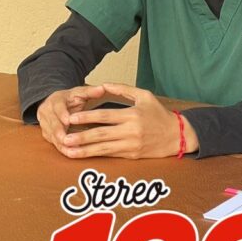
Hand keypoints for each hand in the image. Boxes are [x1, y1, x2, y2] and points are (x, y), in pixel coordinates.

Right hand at [36, 86, 107, 150]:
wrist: (54, 103)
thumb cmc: (70, 99)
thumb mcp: (79, 92)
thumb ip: (90, 91)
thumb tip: (102, 88)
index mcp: (55, 100)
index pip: (57, 107)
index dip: (62, 114)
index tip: (67, 120)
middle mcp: (47, 112)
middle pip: (52, 123)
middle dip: (58, 132)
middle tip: (66, 140)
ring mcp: (45, 124)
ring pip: (51, 135)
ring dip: (60, 143)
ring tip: (70, 150)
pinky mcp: (47, 134)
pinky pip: (53, 142)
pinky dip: (61, 148)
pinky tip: (70, 154)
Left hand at [59, 83, 198, 158]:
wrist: (177, 136)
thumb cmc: (159, 114)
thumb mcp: (144, 95)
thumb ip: (123, 89)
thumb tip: (103, 84)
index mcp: (132, 115)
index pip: (105, 116)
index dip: (87, 117)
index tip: (71, 118)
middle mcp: (131, 132)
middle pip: (101, 134)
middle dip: (81, 136)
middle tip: (64, 137)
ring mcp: (131, 146)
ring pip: (103, 149)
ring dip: (84, 150)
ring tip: (68, 151)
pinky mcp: (132, 156)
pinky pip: (110, 155)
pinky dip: (95, 155)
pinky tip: (83, 155)